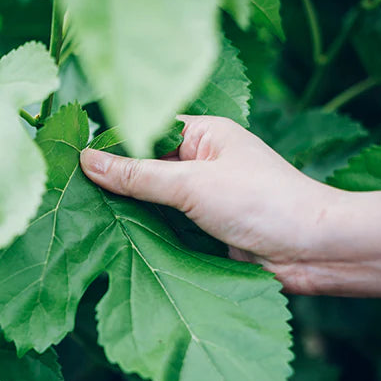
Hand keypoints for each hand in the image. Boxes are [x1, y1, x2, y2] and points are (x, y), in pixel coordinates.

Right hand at [80, 115, 380, 297]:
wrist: (312, 251)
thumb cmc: (262, 202)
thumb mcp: (191, 183)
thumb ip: (137, 175)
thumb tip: (86, 160)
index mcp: (204, 134)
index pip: (145, 129)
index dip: (110, 140)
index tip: (72, 152)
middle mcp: (201, 161)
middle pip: (144, 164)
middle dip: (112, 176)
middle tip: (68, 186)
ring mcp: (201, 195)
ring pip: (151, 196)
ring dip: (125, 206)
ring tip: (79, 211)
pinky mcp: (202, 227)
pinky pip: (163, 222)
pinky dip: (140, 227)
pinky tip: (110, 233)